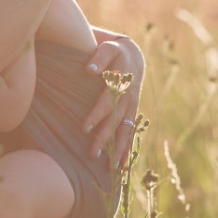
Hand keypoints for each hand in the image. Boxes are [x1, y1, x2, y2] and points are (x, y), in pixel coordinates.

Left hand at [81, 36, 144, 169]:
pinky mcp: (132, 115)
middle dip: (105, 138)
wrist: (133, 56)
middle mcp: (129, 99)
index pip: (107, 102)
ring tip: (110, 169)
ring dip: (118, 150)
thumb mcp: (108, 49)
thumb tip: (88, 69)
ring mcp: (132, 108)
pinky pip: (130, 135)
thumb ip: (99, 58)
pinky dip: (127, 151)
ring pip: (125, 132)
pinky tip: (122, 168)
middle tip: (92, 154)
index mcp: (121, 84)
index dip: (97, 115)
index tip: (84, 129)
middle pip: (116, 122)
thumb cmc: (114, 52)